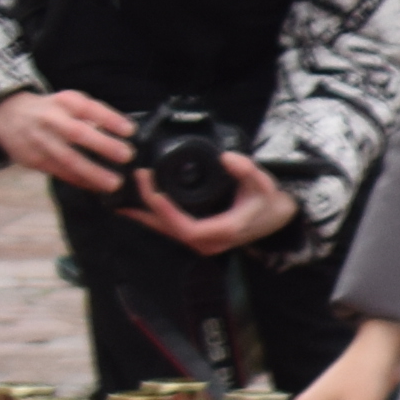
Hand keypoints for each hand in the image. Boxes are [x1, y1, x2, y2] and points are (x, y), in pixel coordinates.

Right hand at [0, 87, 136, 194]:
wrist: (7, 114)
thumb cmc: (52, 110)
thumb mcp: (69, 102)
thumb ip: (93, 115)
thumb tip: (126, 134)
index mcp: (64, 102)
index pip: (88, 108)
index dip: (109, 119)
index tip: (130, 130)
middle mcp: (51, 119)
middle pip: (77, 133)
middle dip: (103, 145)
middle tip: (127, 156)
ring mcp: (40, 141)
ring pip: (67, 159)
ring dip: (93, 173)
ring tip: (114, 184)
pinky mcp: (34, 160)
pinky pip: (60, 173)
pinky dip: (80, 182)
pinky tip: (97, 188)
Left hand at [127, 148, 297, 254]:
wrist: (278, 218)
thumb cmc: (269, 203)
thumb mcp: (264, 184)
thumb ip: (248, 170)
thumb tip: (227, 157)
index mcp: (222, 231)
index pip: (184, 226)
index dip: (164, 210)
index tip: (152, 187)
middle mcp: (209, 242)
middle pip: (168, 229)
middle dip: (147, 207)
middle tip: (135, 181)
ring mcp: (203, 242)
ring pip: (166, 231)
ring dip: (144, 215)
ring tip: (120, 199)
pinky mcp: (198, 237)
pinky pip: (171, 229)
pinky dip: (153, 217)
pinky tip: (137, 208)